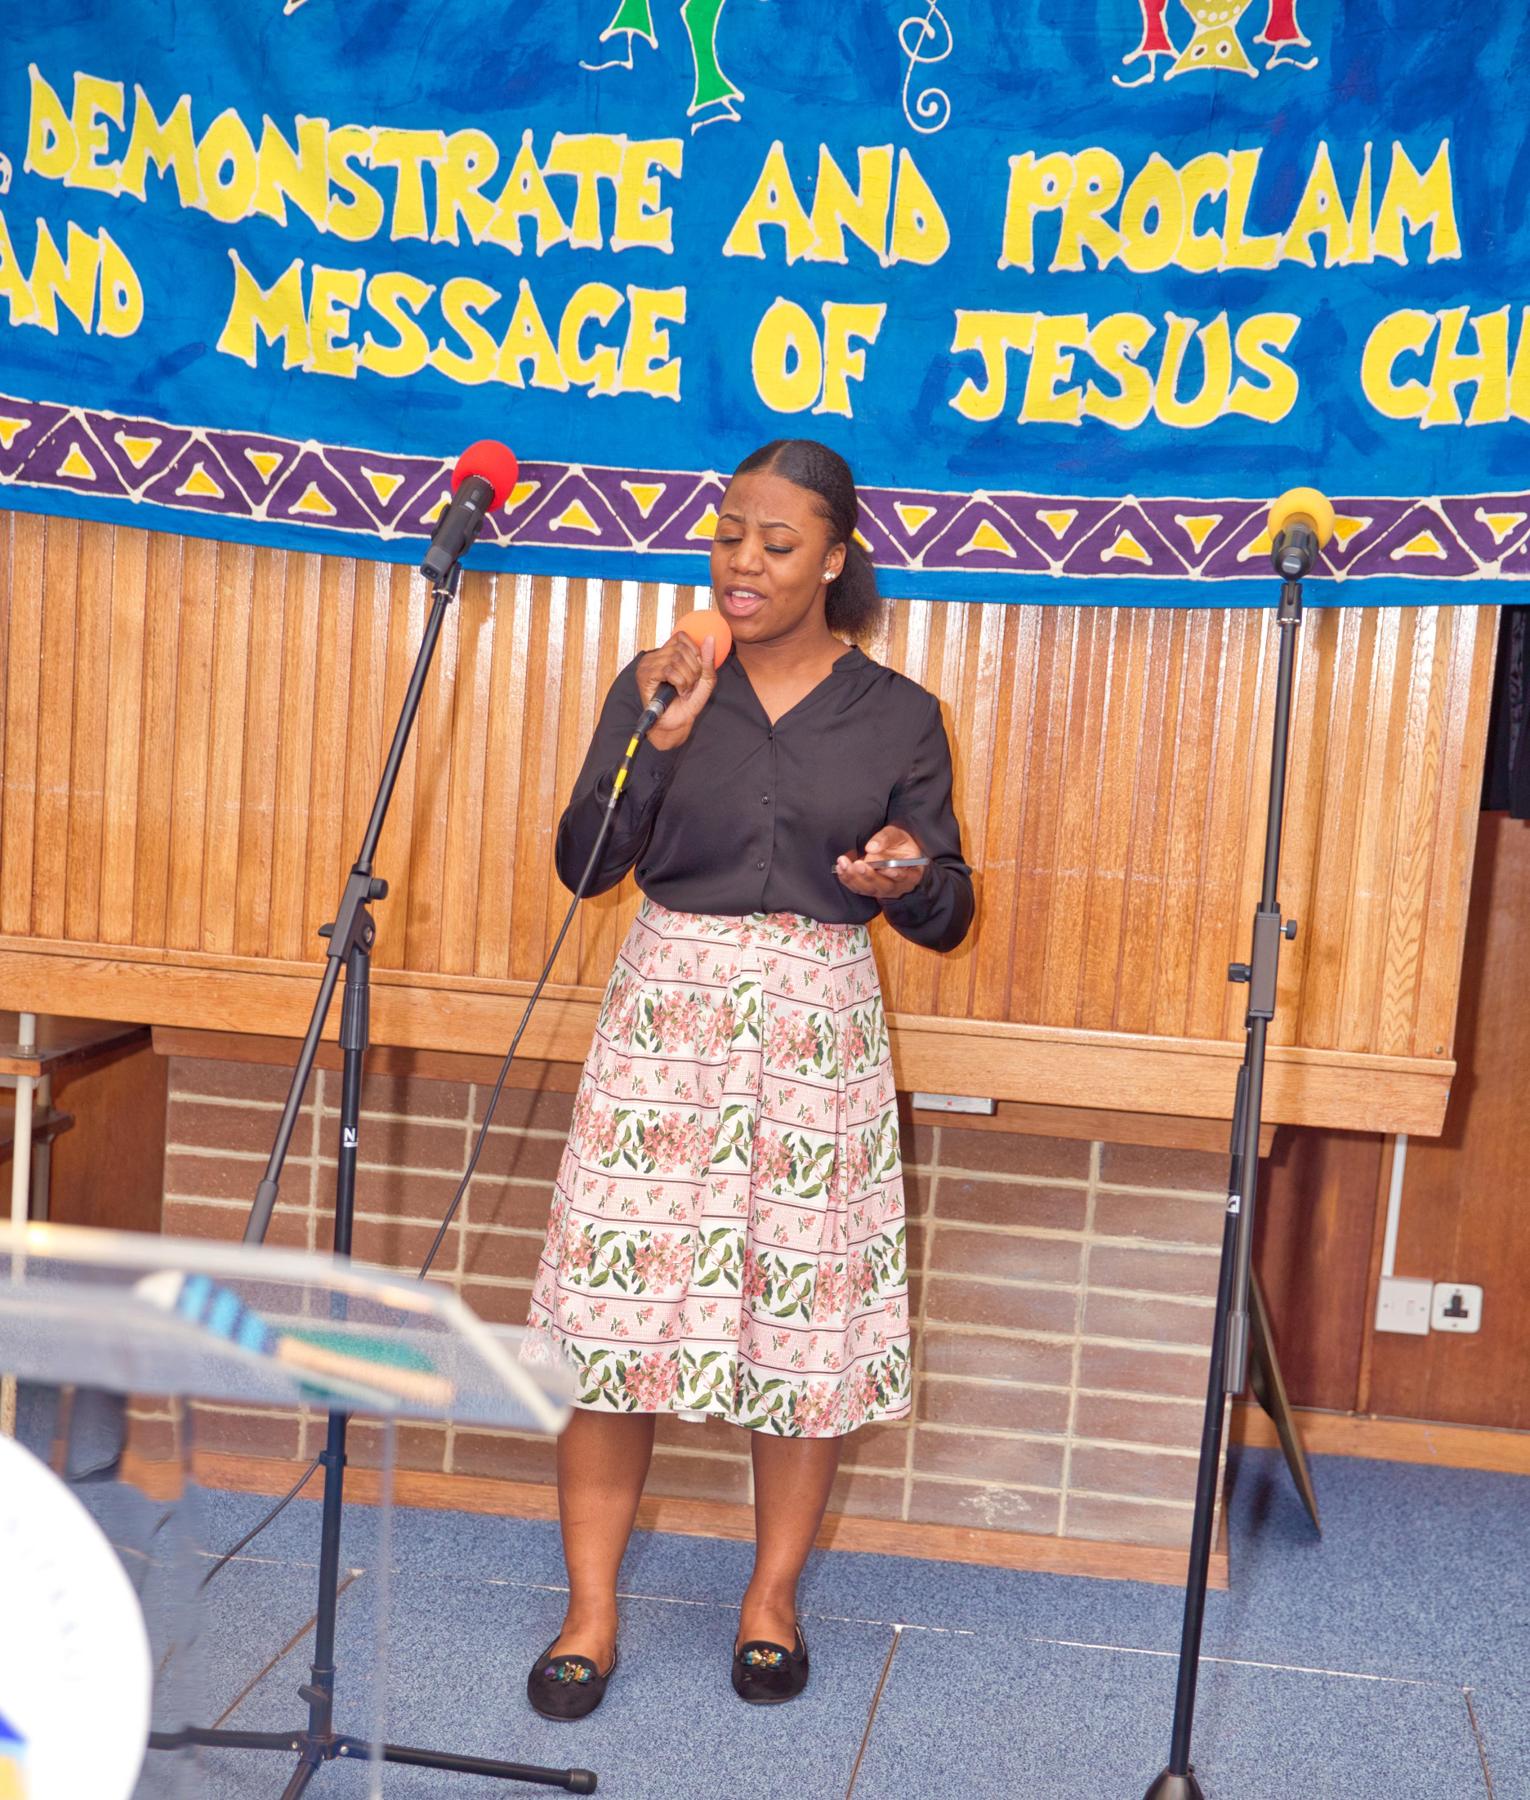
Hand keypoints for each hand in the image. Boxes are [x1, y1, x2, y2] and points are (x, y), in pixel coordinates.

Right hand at [635, 629, 718, 749]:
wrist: (677, 722)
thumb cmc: (688, 702)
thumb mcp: (705, 678)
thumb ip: (708, 659)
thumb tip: (709, 638)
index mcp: (665, 653)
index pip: (681, 637)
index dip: (694, 651)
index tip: (696, 670)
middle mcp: (654, 656)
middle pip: (681, 649)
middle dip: (693, 669)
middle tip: (690, 685)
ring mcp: (647, 665)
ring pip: (675, 659)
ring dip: (687, 678)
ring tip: (684, 690)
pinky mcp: (645, 676)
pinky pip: (668, 670)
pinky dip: (680, 683)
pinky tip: (679, 692)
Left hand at [835, 827, 926, 900]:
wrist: (893, 851)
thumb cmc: (899, 844)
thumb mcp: (897, 835)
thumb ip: (886, 838)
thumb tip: (871, 847)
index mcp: (912, 873)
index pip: (906, 877)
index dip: (896, 875)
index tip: (886, 868)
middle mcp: (898, 886)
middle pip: (884, 886)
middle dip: (869, 876)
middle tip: (858, 864)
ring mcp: (883, 890)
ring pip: (868, 889)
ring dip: (854, 878)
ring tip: (844, 863)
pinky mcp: (870, 889)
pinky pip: (858, 888)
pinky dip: (847, 879)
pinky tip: (840, 867)